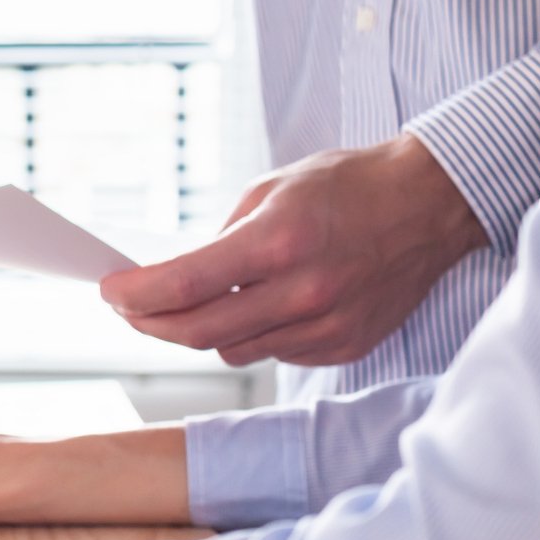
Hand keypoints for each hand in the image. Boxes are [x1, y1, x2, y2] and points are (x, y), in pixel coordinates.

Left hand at [100, 135, 488, 367]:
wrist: (430, 205)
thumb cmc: (347, 186)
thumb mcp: (270, 191)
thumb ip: (220, 241)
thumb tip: (173, 280)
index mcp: (279, 242)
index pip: (184, 286)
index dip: (135, 295)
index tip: (109, 291)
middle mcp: (303, 291)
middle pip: (198, 333)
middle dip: (150, 323)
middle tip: (129, 309)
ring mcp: (327, 325)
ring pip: (232, 350)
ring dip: (202, 330)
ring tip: (198, 301)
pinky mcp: (344, 345)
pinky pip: (274, 353)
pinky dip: (253, 334)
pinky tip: (260, 306)